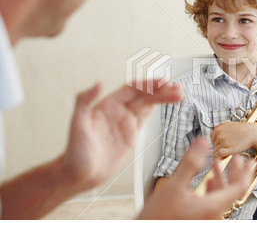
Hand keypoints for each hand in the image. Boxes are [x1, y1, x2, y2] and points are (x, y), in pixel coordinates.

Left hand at [62, 80, 182, 189]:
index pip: (132, 89)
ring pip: (147, 105)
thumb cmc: (75, 152)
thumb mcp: (77, 124)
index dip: (148, 84)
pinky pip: (146, 119)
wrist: (79, 176)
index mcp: (107, 105)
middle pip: (144, 96)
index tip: (162, 83)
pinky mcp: (131, 136)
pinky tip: (167, 105)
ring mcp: (125, 123)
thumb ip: (84, 100)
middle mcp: (117, 111)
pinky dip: (158, 110)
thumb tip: (98, 83)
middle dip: (161, 91)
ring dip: (163, 98)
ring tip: (178, 95)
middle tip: (177, 89)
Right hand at [138, 138, 253, 218]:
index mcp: (213, 206)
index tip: (251, 160)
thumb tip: (203, 142)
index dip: (246, 171)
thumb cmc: (158, 218)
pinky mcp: (199, 218)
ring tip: (219, 163)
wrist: (146, 233)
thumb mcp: (174, 185)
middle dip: (236, 171)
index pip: (239, 187)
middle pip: (233, 191)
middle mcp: (214, 215)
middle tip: (239, 157)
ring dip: (223, 177)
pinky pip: (214, 201)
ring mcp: (207, 218)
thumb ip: (191, 163)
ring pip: (223, 195)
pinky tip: (209, 181)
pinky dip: (214, 187)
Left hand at [211, 122, 256, 158]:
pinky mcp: (226, 149)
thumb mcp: (228, 126)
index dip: (217, 143)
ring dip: (221, 153)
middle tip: (228, 148)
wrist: (252, 133)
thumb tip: (214, 138)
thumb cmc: (242, 130)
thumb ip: (220, 131)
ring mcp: (222, 141)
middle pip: (214, 145)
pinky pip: (218, 155)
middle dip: (220, 148)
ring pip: (215, 151)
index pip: (212, 139)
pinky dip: (219, 158)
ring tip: (229, 151)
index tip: (222, 145)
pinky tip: (224, 157)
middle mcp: (219, 134)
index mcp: (218, 128)